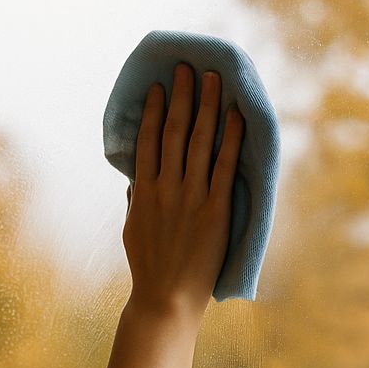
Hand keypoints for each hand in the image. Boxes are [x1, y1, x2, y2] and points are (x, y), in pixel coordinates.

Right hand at [122, 62, 243, 322]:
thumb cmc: (149, 267)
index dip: (154, 111)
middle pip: (174, 132)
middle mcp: (166, 189)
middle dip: (180, 96)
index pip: (148, 141)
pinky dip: (231, 138)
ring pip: (199, 141)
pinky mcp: (215, 211)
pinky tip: (235, 115)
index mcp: (144, 192)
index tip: (157, 87)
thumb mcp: (133, 230)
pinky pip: (225, 166)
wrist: (166, 299)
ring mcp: (191, 198)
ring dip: (206, 106)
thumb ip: (137, 201)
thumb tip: (137, 180)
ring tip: (212, 79)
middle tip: (186, 68)